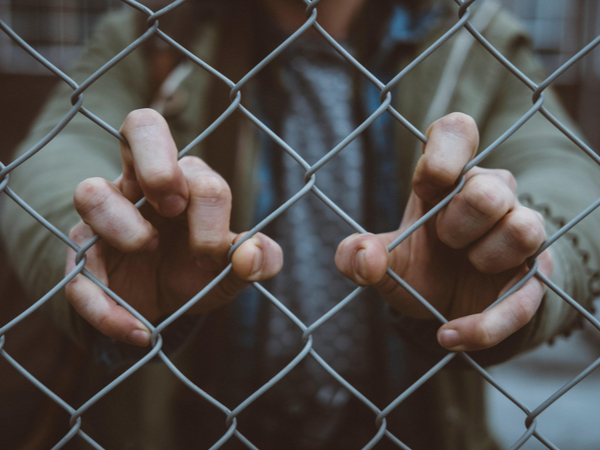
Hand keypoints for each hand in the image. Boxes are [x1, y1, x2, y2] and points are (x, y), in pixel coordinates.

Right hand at [65, 109, 282, 346]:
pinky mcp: (83, 256)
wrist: (162, 305)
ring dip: (122, 223)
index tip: (213, 252)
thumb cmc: (198, 271)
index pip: (198, 172)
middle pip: (141, 126)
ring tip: (148, 249)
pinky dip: (105, 307)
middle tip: (173, 205)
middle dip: (158, 163)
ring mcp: (107, 216)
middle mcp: (143, 184)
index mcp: (187, 182)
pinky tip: (138, 331)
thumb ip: (259, 260)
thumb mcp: (234, 270)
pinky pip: (76, 271)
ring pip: (90, 191)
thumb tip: (252, 254)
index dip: (209, 210)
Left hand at [335, 113, 552, 351]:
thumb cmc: (418, 267)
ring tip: (466, 265)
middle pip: (490, 186)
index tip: (429, 181)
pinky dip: (485, 322)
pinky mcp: (532, 276)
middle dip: (459, 219)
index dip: (446, 149)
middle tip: (443, 239)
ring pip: (523, 226)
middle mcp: (488, 196)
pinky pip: (526, 295)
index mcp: (446, 181)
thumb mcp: (381, 263)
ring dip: (486, 255)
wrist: (445, 308)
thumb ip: (357, 255)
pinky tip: (449, 335)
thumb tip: (363, 255)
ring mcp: (516, 232)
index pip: (457, 133)